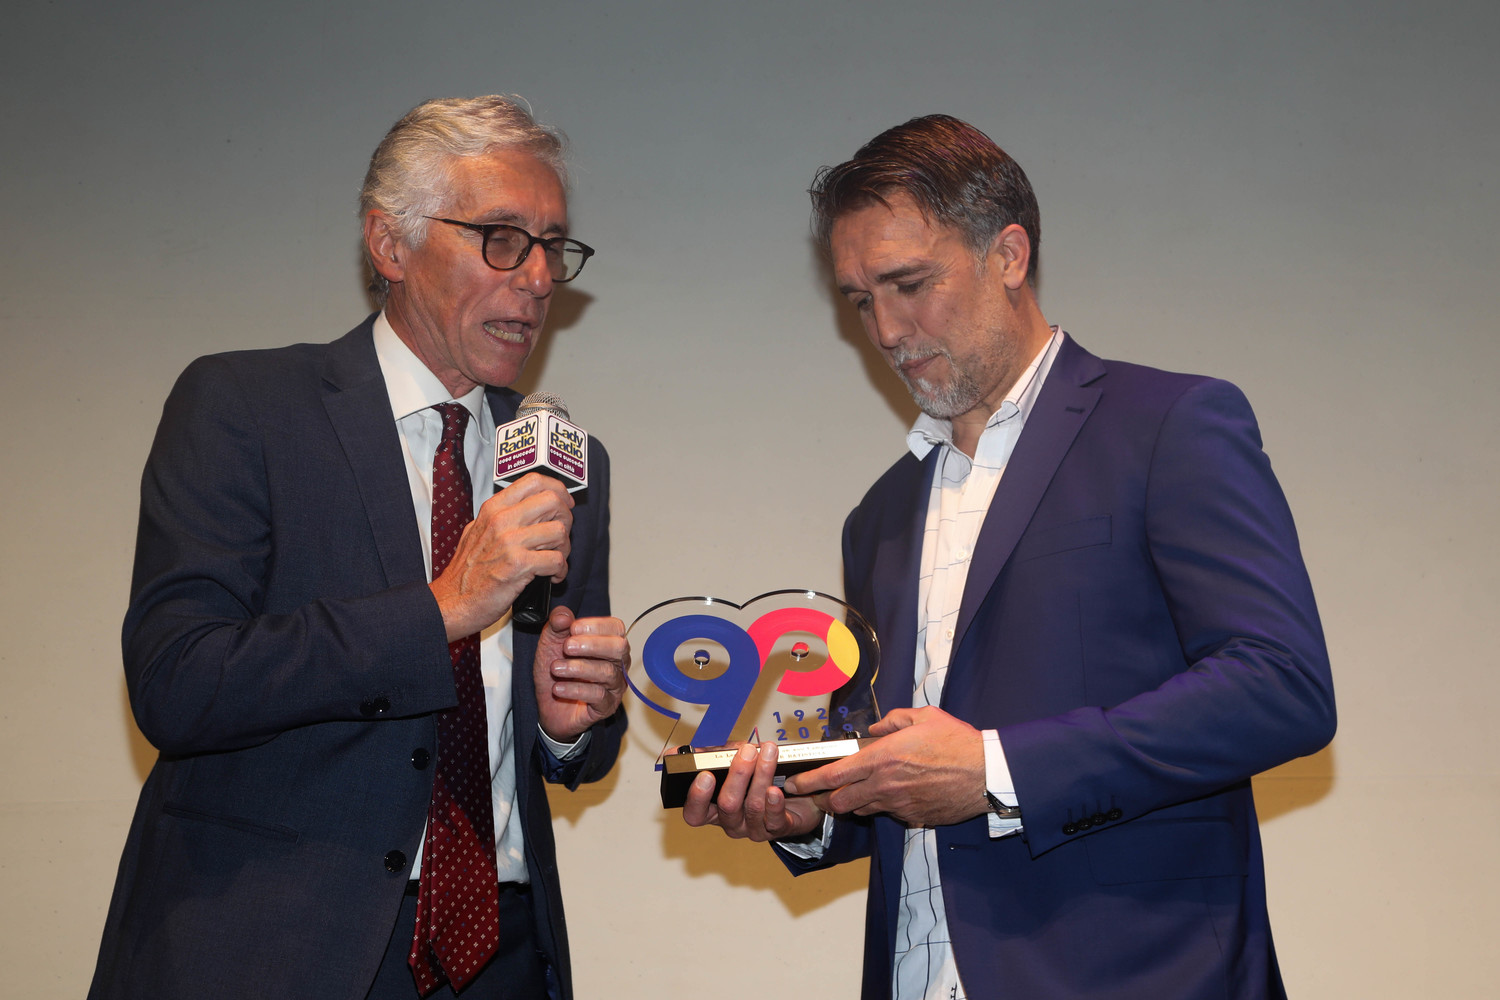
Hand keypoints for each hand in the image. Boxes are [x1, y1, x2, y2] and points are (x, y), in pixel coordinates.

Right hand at [431, 473, 573, 639]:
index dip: (557, 490)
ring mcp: (510, 541)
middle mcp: (502, 520)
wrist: (452, 601)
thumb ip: (503, 515)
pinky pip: (557, 560)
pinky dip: (560, 571)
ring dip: (564, 549)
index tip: (563, 504)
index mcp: (494, 508)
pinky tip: (551, 577)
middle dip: (566, 519)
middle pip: (553, 501)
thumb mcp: (477, 530)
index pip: (534, 481)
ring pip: (559, 531)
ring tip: (553, 560)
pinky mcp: (519, 565)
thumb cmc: (466, 571)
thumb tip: (533, 504)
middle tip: (560, 538)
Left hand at [533, 606, 627, 742]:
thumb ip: (556, 625)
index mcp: (607, 642)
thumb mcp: (550, 643)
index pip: (615, 627)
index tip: (573, 628)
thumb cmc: (557, 672)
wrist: (548, 706)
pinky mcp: (606, 706)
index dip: (595, 625)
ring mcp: (614, 685)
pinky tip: (558, 688)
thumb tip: (564, 615)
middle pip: (619, 647)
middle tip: (566, 647)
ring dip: (577, 668)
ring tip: (556, 669)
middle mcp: (617, 663)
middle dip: (592, 645)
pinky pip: (598, 696)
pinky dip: (575, 690)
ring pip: (607, 672)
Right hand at [681, 741, 824, 841]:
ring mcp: (753, 828)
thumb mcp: (733, 763)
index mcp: (714, 809)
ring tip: (769, 753)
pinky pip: (774, 820)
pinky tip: (775, 790)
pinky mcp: (776, 829)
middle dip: (738, 775)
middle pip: (728, 805)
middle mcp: (731, 822)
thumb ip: (716, 756)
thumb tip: (698, 750)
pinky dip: (774, 804)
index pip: (696, 813)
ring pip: (753, 806)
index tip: (705, 775)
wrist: (794, 797)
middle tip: (747, 752)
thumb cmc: (755, 778)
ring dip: (762, 776)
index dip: (697, 797)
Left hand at [783, 706, 987, 827]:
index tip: (794, 784)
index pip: (833, 775)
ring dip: (853, 803)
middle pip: (840, 801)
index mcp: (882, 758)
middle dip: (823, 799)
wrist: (986, 774)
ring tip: (852, 792)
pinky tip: (894, 794)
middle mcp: (885, 786)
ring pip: (862, 810)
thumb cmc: (957, 742)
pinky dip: (885, 806)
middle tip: (817, 794)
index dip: (808, 782)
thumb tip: (877, 728)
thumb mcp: (923, 717)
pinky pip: (890, 813)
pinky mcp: (914, 817)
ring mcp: (899, 805)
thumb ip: (893, 721)